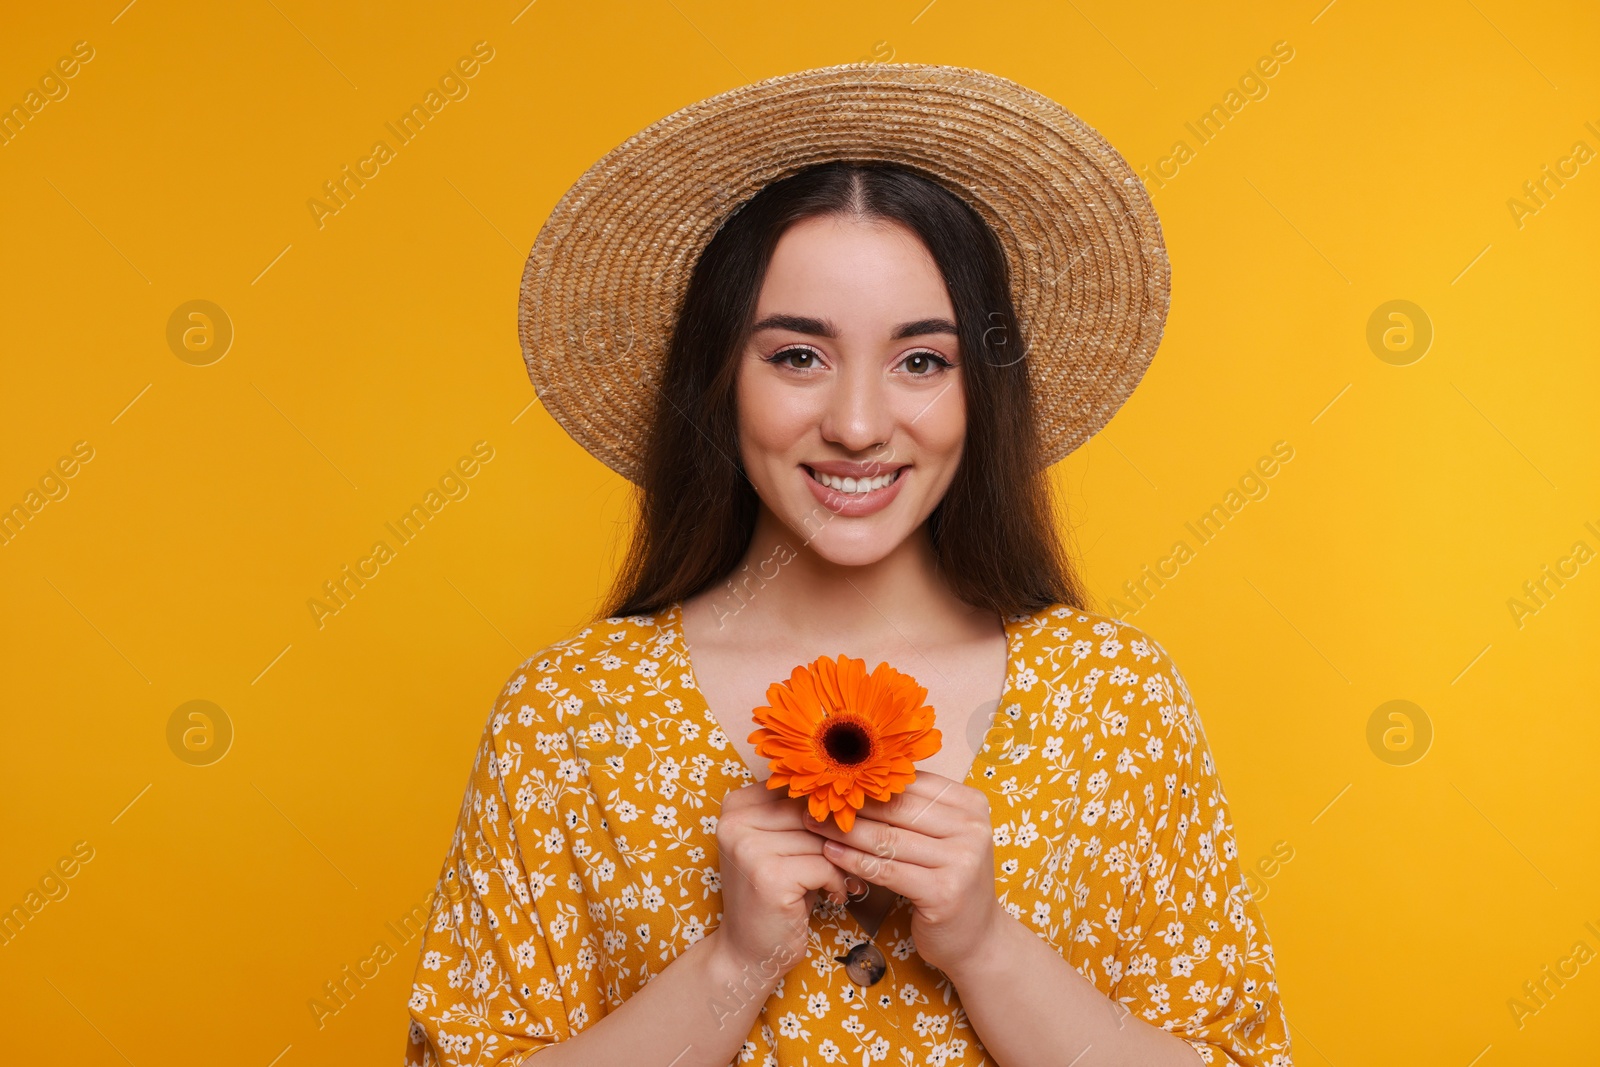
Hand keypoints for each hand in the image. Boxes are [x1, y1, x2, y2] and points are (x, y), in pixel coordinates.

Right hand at [714, 780, 852, 982]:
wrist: (748, 952)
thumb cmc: (774, 894)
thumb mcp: (782, 846)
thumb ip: (802, 816)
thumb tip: (852, 792)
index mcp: (736, 805)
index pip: (798, 789)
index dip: (828, 809)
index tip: (845, 830)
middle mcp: (735, 821)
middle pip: (810, 812)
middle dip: (838, 837)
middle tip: (854, 858)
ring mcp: (748, 848)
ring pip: (821, 839)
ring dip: (841, 862)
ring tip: (842, 880)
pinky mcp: (769, 876)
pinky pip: (824, 865)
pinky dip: (837, 882)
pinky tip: (834, 896)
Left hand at [800, 772, 1002, 976]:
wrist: (977, 939)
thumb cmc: (948, 880)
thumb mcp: (941, 837)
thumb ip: (912, 808)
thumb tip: (857, 776)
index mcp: (972, 803)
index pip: (911, 783)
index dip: (869, 781)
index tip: (833, 781)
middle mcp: (972, 827)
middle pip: (897, 808)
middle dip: (852, 805)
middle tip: (815, 802)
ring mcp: (962, 860)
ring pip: (888, 838)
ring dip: (845, 832)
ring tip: (814, 825)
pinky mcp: (944, 892)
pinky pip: (887, 870)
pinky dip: (854, 861)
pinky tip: (830, 854)